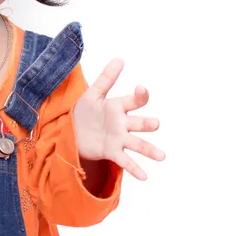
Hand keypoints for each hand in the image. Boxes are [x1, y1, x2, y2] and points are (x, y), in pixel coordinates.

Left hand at [72, 58, 164, 179]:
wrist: (74, 131)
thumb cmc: (86, 111)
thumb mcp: (93, 93)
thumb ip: (106, 78)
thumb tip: (120, 59)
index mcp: (118, 107)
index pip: (134, 100)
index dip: (139, 95)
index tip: (141, 89)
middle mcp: (122, 123)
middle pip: (139, 123)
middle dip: (147, 123)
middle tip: (156, 124)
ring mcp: (119, 138)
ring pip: (137, 144)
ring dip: (150, 150)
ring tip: (162, 157)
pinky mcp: (112, 152)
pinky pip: (125, 160)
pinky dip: (135, 168)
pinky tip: (145, 176)